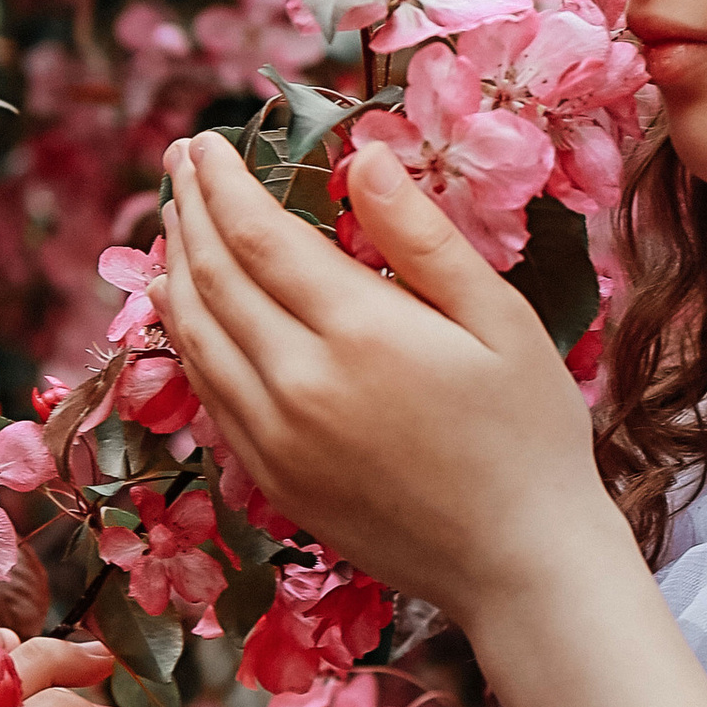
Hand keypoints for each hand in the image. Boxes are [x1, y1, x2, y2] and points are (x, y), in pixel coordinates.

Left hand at [156, 131, 615, 619]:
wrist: (521, 565)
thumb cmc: (530, 433)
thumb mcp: (499, 319)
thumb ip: (422, 237)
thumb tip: (363, 157)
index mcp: (359, 333)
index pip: (257, 235)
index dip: (223, 181)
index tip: (206, 142)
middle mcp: (299, 385)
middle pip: (212, 278)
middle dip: (190, 210)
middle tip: (180, 161)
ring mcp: (276, 440)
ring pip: (195, 337)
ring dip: (176, 269)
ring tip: (176, 220)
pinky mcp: (273, 480)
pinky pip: (208, 394)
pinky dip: (186, 338)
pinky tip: (187, 308)